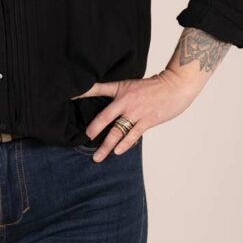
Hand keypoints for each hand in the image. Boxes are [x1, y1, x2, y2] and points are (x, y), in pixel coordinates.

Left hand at [73, 69, 201, 161]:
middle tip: (84, 139)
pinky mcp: (147, 121)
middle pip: (105, 117)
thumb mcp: (129, 85)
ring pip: (118, 131)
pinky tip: (117, 151)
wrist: (174, 86)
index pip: (96, 90)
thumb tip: (103, 102)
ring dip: (107, 145)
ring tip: (98, 156)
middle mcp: (125, 101)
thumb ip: (115, 93)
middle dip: (94, 130)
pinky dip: (125, 144)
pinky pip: (133, 135)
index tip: (68, 98)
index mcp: (120, 91)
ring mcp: (136, 112)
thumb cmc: (152, 86)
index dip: (82, 93)